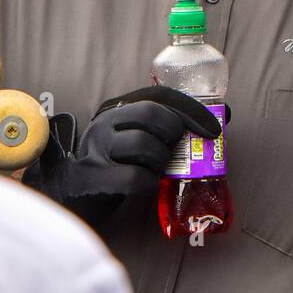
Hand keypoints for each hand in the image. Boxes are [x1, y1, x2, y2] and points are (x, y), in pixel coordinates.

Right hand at [23, 85, 221, 225]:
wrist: (73, 196)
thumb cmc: (116, 166)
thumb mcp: (136, 139)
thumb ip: (165, 128)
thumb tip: (220, 118)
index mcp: (117, 110)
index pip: (160, 97)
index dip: (192, 110)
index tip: (214, 129)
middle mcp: (105, 123)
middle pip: (154, 116)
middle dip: (173, 135)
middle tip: (170, 151)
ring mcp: (98, 149)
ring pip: (146, 145)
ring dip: (159, 162)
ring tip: (150, 169)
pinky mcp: (96, 177)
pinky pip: (136, 177)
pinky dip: (147, 183)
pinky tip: (141, 184)